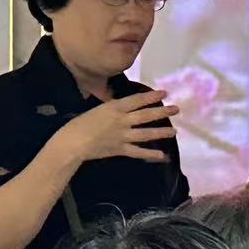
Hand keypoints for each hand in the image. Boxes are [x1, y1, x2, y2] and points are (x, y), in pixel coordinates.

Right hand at [50, 90, 178, 164]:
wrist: (72, 142)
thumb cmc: (80, 123)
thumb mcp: (97, 109)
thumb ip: (113, 108)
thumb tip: (124, 105)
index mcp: (115, 108)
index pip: (137, 100)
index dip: (151, 96)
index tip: (164, 92)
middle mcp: (122, 121)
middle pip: (145, 115)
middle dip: (162, 112)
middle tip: (176, 109)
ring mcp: (123, 136)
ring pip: (146, 133)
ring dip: (161, 132)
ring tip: (174, 131)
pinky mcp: (120, 150)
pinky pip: (138, 152)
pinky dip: (150, 154)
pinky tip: (162, 155)